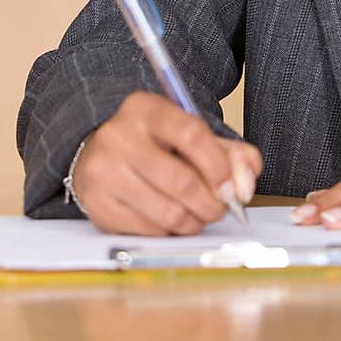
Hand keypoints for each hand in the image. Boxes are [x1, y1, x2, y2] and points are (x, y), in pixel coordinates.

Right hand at [70, 92, 262, 234]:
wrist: (100, 152)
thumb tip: (245, 187)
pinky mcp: (96, 204)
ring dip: (193, 222)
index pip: (191, 135)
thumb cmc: (154, 143)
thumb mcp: (190, 132)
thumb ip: (230, 154)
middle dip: (211, 204)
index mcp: (146, 109)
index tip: (233, 188)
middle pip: (181, 181)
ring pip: (166, 212)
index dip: (219, 166)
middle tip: (220, 209)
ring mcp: (103, 171)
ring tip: (199, 216)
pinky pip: (146, 231)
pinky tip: (170, 219)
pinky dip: (168, 232)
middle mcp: (119, 136)